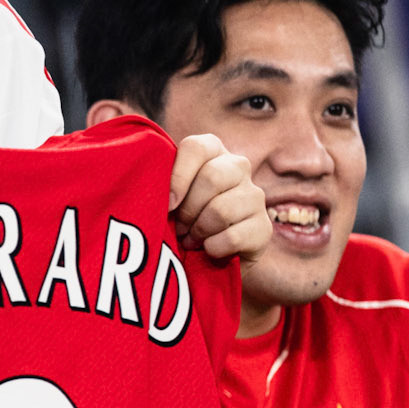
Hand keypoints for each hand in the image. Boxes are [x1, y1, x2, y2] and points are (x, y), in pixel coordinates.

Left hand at [169, 133, 271, 263]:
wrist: (206, 261)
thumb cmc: (179, 219)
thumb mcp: (168, 197)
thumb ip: (160, 182)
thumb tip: (145, 185)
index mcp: (212, 151)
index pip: (197, 147)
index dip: (178, 176)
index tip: (168, 204)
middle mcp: (238, 167)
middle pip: (213, 177)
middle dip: (188, 209)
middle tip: (179, 227)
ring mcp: (255, 196)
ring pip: (221, 210)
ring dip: (198, 232)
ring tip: (190, 239)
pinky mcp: (263, 228)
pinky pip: (231, 238)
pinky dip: (212, 248)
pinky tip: (208, 249)